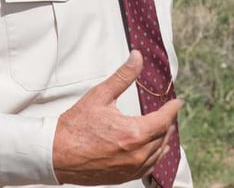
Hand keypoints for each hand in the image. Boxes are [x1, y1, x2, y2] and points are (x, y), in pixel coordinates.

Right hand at [53, 51, 181, 184]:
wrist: (56, 154)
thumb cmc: (76, 125)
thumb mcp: (100, 95)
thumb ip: (123, 76)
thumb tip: (137, 58)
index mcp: (134, 133)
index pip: (163, 119)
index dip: (172, 109)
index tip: (177, 102)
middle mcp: (137, 153)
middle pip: (162, 136)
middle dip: (167, 123)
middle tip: (168, 113)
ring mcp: (131, 168)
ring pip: (157, 154)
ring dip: (162, 140)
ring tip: (163, 130)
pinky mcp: (123, 177)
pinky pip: (147, 167)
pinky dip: (153, 157)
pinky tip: (152, 151)